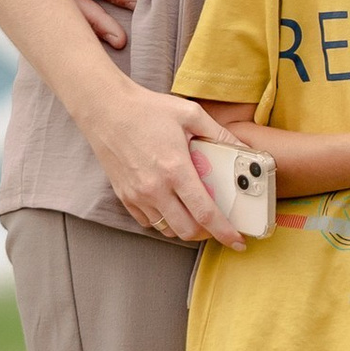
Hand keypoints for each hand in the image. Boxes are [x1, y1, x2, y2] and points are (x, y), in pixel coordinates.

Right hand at [78, 78, 244, 246]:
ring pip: (167, 229)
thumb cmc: (147, 109)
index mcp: (176, 169)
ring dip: (185, 227)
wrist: (105, 109)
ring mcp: (137, 195)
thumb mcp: (190, 114)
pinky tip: (171, 203)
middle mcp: (155, 188)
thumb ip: (219, 134)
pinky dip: (164, 219)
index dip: (225, 231)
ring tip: (194, 212)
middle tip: (217, 223)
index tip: (237, 241)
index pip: (205, 213)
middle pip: (187, 230)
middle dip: (207, 233)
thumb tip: (244, 149)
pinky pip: (148, 221)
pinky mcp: (124, 196)